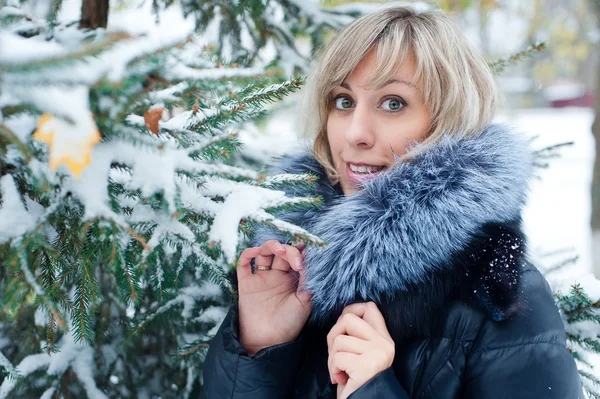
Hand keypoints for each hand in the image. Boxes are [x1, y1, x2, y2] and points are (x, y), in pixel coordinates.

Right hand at [236, 240, 311, 355]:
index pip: (296, 257)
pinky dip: (249, 253)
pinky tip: (257, 251)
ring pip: (264, 252)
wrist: (268, 341)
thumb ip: (307, 282)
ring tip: (279, 250)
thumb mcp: (305, 302)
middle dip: (290, 250)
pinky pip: (244, 263)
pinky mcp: (246, 282)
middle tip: (296, 260)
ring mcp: (261, 278)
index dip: (301, 252)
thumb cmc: (289, 324)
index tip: (309, 251)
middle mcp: (277, 275)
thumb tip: (311, 262)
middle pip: (282, 253)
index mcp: (293, 279)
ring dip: (272, 246)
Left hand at [327, 302, 394, 398]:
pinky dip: (334, 369)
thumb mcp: (362, 353)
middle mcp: (384, 344)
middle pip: (348, 318)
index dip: (350, 310)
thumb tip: (342, 317)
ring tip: (340, 371)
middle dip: (333, 334)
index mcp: (384, 339)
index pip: (370, 307)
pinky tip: (341, 379)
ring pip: (339, 340)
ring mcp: (376, 354)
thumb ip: (358, 335)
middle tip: (335, 353)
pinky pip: (338, 358)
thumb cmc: (357, 380)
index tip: (342, 328)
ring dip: (332, 358)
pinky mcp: (366, 367)